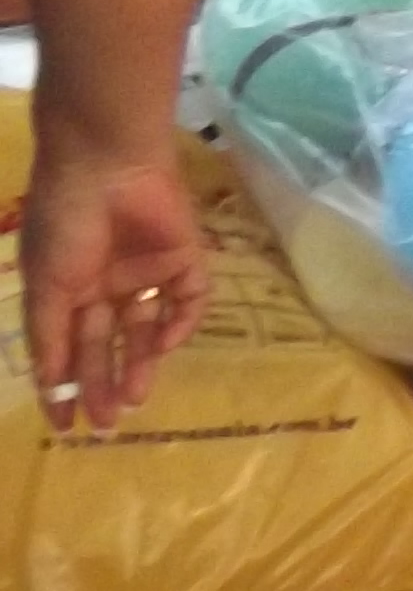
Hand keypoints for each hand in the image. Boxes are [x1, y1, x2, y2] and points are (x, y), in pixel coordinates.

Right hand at [19, 145, 208, 427]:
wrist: (109, 164)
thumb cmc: (65, 222)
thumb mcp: (46, 284)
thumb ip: (50, 334)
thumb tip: (48, 384)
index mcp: (68, 289)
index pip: (68, 347)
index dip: (66, 385)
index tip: (65, 425)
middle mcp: (108, 284)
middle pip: (107, 344)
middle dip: (103, 383)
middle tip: (105, 422)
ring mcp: (147, 271)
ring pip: (147, 329)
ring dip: (141, 363)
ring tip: (133, 398)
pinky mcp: (186, 256)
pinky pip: (188, 298)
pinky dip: (179, 323)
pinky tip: (162, 344)